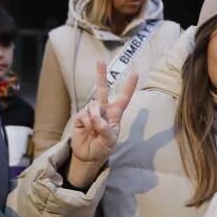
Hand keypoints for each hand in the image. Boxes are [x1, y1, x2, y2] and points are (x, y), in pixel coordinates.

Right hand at [66, 70, 137, 188]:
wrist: (88, 155)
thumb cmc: (103, 147)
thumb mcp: (109, 141)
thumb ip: (105, 129)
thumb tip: (95, 117)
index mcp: (115, 114)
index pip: (124, 98)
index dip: (129, 86)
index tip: (135, 73)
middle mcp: (103, 109)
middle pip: (102, 89)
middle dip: (101, 75)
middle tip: (100, 61)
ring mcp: (91, 112)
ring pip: (93, 106)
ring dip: (95, 118)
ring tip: (95, 130)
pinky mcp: (80, 116)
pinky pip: (84, 115)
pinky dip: (87, 123)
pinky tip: (87, 129)